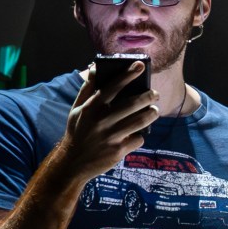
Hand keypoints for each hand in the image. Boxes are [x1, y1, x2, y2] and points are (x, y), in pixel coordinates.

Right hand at [60, 61, 158, 180]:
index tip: (139, 65)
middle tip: (154, 94)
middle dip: (148, 96)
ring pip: (141, 121)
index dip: (127, 75)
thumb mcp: (77, 109)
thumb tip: (94, 67)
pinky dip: (140, 135)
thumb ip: (87, 88)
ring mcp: (111, 136)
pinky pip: (138, 139)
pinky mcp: (119, 150)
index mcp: (91, 108)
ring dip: (151, 114)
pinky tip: (137, 134)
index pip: (112, 87)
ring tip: (153, 111)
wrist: (73, 163)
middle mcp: (101, 120)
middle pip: (132, 104)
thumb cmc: (77, 131)